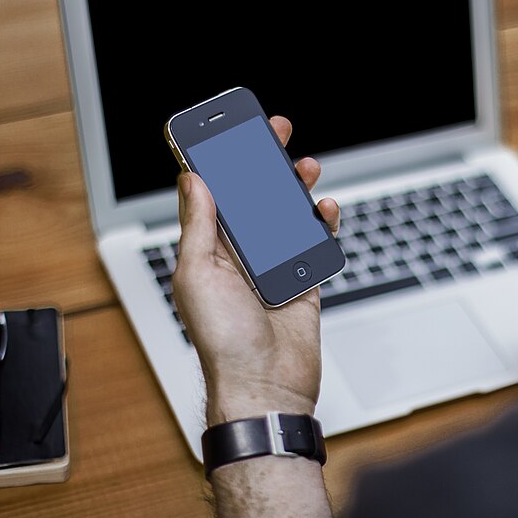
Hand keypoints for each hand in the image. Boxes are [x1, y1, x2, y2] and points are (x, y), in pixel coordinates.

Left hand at [172, 116, 339, 425]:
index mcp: (208, 251)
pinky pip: (314, 243)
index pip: (213, 194)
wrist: (265, 387)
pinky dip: (321, 223)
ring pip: (286, 215)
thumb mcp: (198, 275)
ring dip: (295, 188)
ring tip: (305, 167)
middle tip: (275, 132)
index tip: (228, 130)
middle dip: (263, 162)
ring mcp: (273, 267)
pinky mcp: (303, 281)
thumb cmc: (223, 342)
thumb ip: (199, 226)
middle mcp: (239, 256)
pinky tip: (324, 209)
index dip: (219, 160)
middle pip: (253, 197)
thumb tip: (192, 179)